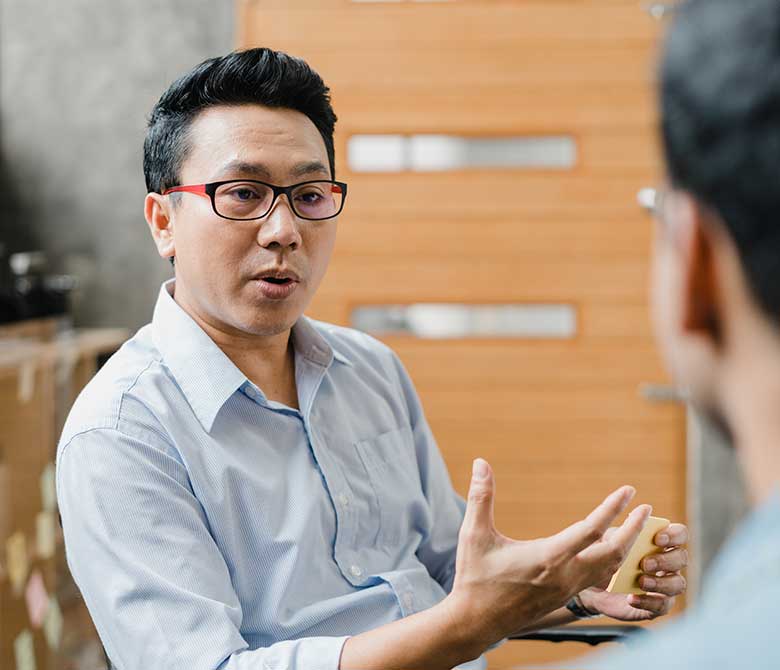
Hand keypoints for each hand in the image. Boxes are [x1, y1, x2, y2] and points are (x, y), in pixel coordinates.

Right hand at [445, 458, 651, 650]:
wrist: (475, 622)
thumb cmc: (474, 577)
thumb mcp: (474, 534)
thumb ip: (481, 497)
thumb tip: (480, 462)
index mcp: (548, 557)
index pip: (592, 529)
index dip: (613, 508)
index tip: (629, 490)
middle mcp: (564, 575)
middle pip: (614, 553)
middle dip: (634, 529)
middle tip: (647, 508)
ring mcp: (567, 590)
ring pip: (610, 569)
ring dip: (626, 547)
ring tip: (635, 527)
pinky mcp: (563, 597)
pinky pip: (599, 579)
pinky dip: (612, 562)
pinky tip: (611, 551)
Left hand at [579, 522, 688, 620]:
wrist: (593, 586)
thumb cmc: (605, 556)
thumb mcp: (609, 542)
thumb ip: (622, 532)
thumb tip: (632, 519)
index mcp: (661, 542)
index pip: (680, 534)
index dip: (674, 535)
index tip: (657, 539)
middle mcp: (669, 563)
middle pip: (681, 558)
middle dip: (665, 560)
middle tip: (645, 563)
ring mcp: (666, 586)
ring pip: (678, 584)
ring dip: (660, 583)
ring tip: (640, 582)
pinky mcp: (657, 606)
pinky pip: (662, 606)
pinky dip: (648, 602)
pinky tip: (632, 598)